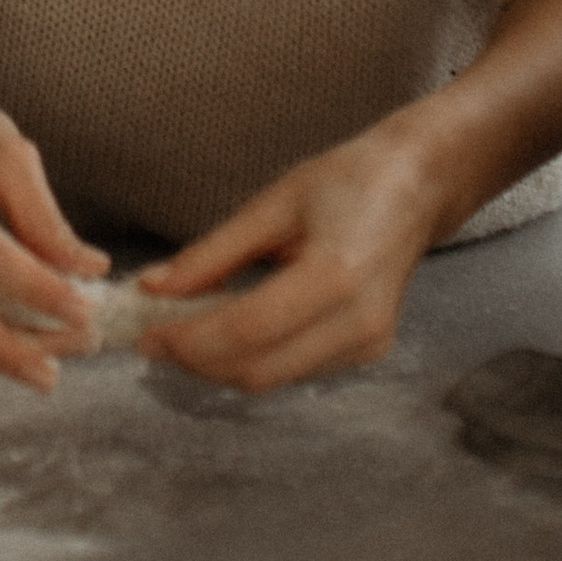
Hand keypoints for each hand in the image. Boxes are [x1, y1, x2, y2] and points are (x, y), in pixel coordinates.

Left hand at [137, 119, 445, 391]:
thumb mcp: (272, 205)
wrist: (416, 188)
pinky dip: (251, 359)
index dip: (189, 339)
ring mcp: (367, 344)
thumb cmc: (347, 181)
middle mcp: (358, 322)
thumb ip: (212, 254)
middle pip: (258, 370)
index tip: (145, 333)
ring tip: (181, 332)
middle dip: (196, 361)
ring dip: (219, 365)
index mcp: (335, 276)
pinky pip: (293, 370)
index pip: (248, 330)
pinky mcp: (367, 352)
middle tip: (152, 338)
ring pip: (272, 378)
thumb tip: (154, 287)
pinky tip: (225, 331)